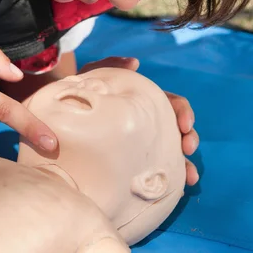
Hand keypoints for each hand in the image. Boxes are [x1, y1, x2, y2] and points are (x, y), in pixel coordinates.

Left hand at [79, 57, 198, 185]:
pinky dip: (169, 178)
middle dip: (189, 139)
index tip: (185, 125)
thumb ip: (111, 65)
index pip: (172, 104)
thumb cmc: (82, 92)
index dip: (183, 112)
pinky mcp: (134, 160)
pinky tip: (176, 190)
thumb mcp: (94, 76)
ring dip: (185, 164)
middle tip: (188, 149)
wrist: (63, 115)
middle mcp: (150, 121)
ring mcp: (144, 142)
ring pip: (172, 152)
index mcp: (147, 101)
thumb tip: (134, 63)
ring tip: (189, 177)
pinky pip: (155, 169)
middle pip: (177, 130)